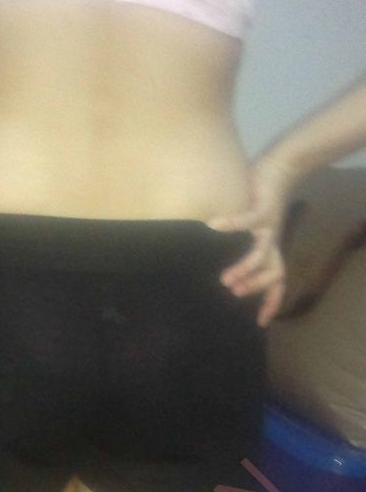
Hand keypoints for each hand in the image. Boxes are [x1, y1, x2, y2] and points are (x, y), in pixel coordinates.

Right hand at [206, 159, 293, 327]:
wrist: (279, 168)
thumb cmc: (258, 199)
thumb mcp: (250, 227)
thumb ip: (237, 242)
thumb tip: (212, 258)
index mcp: (271, 249)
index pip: (276, 281)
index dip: (270, 302)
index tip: (261, 323)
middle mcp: (273, 242)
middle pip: (274, 272)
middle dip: (256, 287)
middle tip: (234, 293)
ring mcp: (269, 227)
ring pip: (262, 254)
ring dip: (245, 269)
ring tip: (226, 278)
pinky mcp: (262, 209)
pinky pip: (247, 220)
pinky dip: (231, 224)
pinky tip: (213, 225)